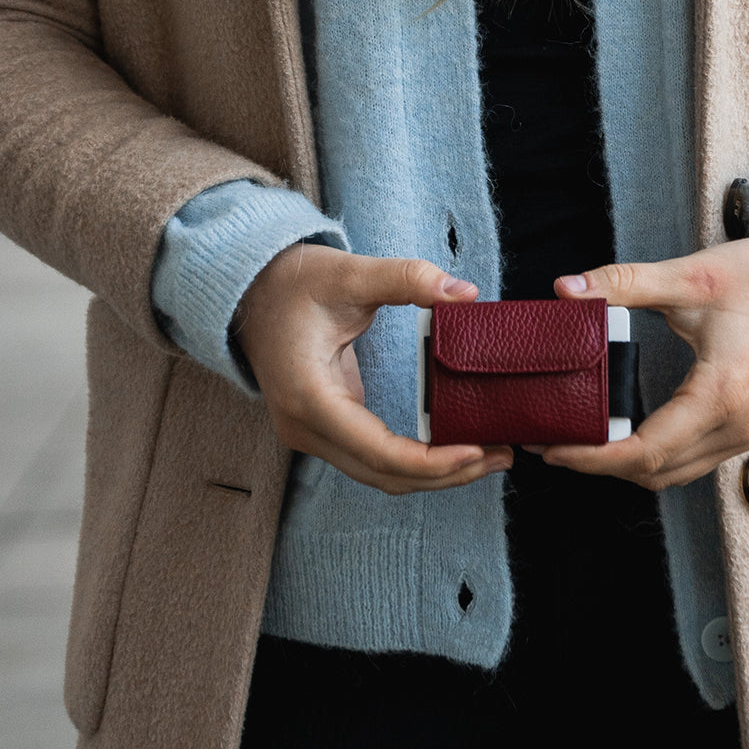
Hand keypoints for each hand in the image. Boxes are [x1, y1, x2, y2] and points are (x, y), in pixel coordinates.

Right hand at [234, 244, 513, 494]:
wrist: (247, 289)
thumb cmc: (292, 282)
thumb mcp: (349, 272)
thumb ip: (406, 280)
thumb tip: (464, 293)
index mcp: (309, 397)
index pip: (379, 452)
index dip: (432, 461)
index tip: (478, 450)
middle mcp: (305, 428)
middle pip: (385, 475)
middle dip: (446, 474)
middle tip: (501, 455)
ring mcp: (311, 434)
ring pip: (380, 476)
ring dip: (434, 474)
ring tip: (488, 456)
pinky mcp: (323, 430)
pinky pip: (373, 460)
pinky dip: (414, 462)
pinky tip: (452, 448)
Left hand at [534, 219, 748, 489]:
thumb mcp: (688, 276)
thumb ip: (623, 284)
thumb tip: (565, 290)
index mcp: (722, 394)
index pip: (644, 451)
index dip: (592, 457)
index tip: (552, 448)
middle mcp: (738, 425)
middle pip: (654, 472)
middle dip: (598, 465)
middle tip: (550, 443)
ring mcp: (748, 431)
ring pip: (674, 474)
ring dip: (626, 466)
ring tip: (580, 443)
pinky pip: (693, 461)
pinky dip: (654, 458)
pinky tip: (622, 436)